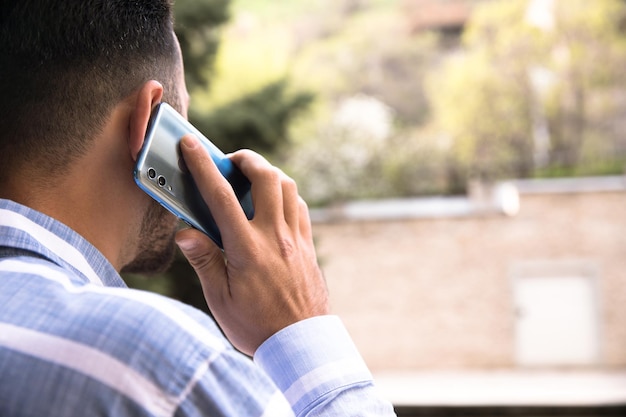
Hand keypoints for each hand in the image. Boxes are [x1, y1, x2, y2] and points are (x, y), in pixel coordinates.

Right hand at [175, 134, 328, 354]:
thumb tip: (185, 232)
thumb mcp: (220, 299)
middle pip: (266, 177)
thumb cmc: (256, 327)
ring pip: (288, 187)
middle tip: (229, 160)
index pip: (220, 196)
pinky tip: (273, 203)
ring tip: (250, 178)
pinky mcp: (308, 246)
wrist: (301, 345)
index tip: (191, 144)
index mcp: (246, 249)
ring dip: (268, 173)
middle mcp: (275, 237)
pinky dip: (286, 194)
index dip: (202, 165)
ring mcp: (296, 239)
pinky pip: (300, 206)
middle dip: (246, 158)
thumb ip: (204, 260)